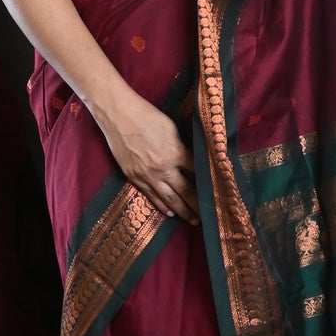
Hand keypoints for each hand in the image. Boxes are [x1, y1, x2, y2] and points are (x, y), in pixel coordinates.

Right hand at [100, 89, 198, 223]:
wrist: (118, 115)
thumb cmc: (146, 116)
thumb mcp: (172, 128)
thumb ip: (181, 146)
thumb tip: (191, 158)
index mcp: (176, 153)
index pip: (197, 172)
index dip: (208, 182)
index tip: (217, 191)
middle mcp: (163, 168)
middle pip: (186, 191)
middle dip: (198, 205)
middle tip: (208, 215)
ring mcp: (147, 175)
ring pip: (169, 199)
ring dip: (182, 211)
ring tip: (192, 220)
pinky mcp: (134, 177)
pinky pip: (151, 196)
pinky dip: (161, 205)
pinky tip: (169, 212)